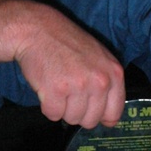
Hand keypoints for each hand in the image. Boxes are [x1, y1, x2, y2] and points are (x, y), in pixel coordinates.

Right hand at [0, 0, 125, 128]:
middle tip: (69, 93)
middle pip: (90, 121)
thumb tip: (109, 118)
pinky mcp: (56, 91)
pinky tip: (47, 88)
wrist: (37, 29)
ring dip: (62, 108)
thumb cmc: (66, 43)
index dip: (99, 116)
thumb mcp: (99, 58)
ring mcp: (78, 86)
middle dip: (77, 112)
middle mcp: (99, 80)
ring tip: (58, 86)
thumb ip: (108, 84)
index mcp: (113, 73)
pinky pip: (53, 115)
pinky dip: (47, 106)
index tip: (90, 111)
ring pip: (72, 119)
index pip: (113, 113)